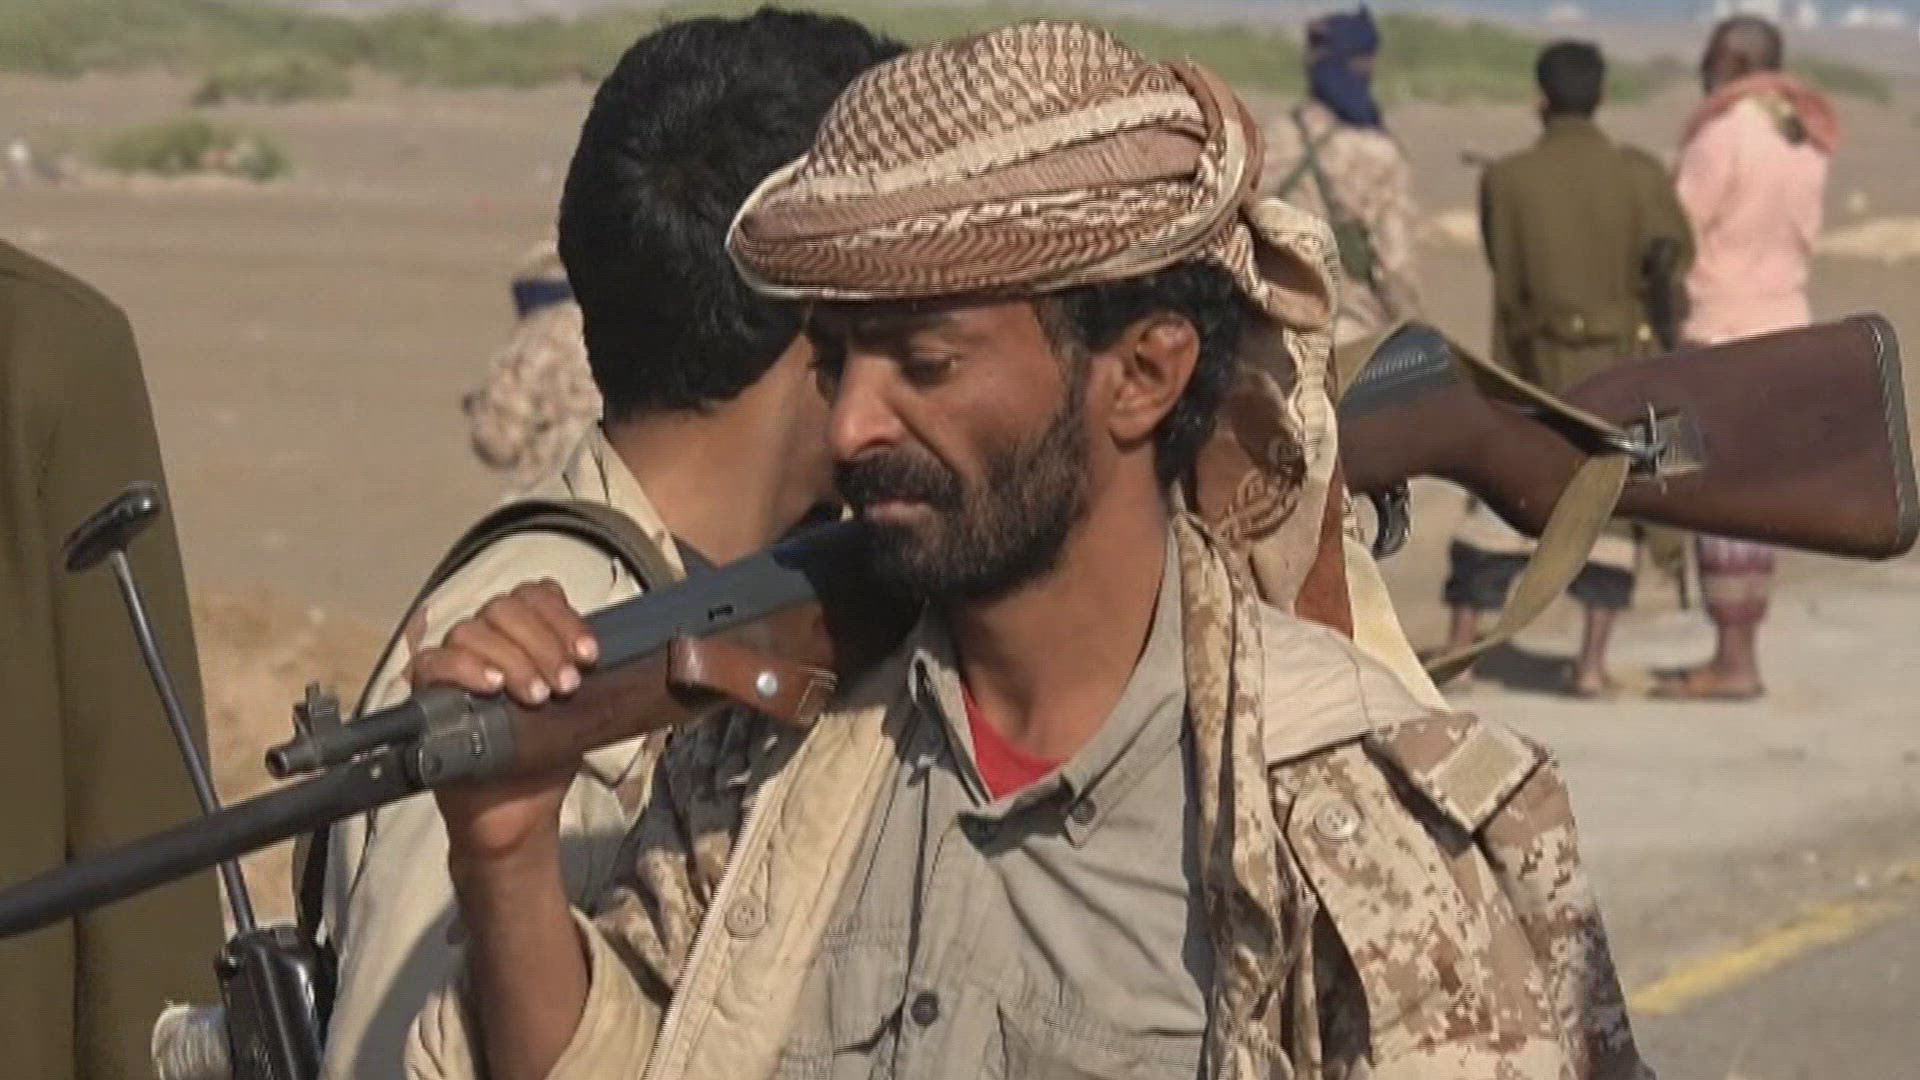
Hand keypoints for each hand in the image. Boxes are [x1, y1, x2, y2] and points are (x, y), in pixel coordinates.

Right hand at [409, 580, 601, 866]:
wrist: (521, 811)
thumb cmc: (548, 752)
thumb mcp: (583, 705)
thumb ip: (591, 671)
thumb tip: (640, 650)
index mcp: (524, 636)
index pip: (536, 595)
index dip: (563, 617)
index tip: (590, 655)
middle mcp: (486, 640)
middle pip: (505, 608)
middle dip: (543, 643)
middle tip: (567, 685)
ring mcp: (454, 664)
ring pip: (473, 631)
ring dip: (514, 659)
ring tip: (539, 698)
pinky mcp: (428, 694)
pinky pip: (433, 662)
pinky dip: (465, 668)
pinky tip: (493, 688)